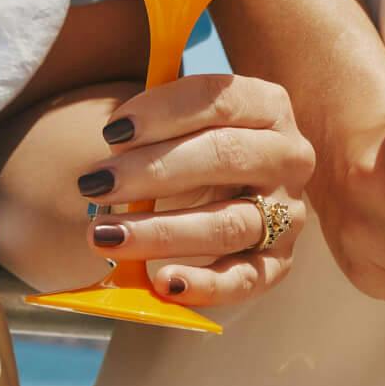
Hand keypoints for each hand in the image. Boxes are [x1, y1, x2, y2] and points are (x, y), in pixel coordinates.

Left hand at [76, 75, 314, 310]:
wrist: (233, 189)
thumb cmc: (196, 145)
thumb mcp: (183, 119)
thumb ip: (155, 118)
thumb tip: (117, 137)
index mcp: (267, 106)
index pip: (219, 100)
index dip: (164, 113)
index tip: (112, 132)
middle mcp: (288, 156)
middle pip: (225, 156)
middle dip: (154, 171)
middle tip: (96, 184)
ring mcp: (288, 212)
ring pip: (229, 223)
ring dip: (162, 232)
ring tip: (105, 236)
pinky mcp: (279, 261)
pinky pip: (247, 279)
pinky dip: (206, 285)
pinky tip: (164, 284)